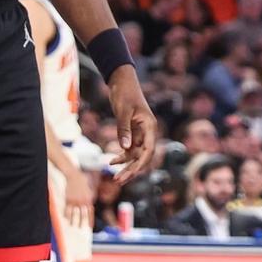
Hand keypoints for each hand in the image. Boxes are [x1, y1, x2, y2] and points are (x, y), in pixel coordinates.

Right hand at [64, 164, 93, 229]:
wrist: (75, 176)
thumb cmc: (83, 184)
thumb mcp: (89, 191)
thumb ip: (90, 200)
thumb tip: (90, 209)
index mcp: (89, 199)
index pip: (90, 213)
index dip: (90, 220)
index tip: (90, 227)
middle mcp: (83, 201)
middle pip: (83, 215)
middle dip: (82, 222)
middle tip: (80, 228)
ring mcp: (76, 201)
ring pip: (74, 213)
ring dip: (73, 220)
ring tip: (72, 225)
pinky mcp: (69, 199)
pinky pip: (67, 209)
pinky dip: (67, 214)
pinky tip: (66, 218)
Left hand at [107, 65, 156, 185]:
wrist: (121, 81)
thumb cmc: (124, 93)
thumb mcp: (123, 111)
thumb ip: (124, 129)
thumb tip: (125, 149)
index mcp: (150, 126)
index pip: (149, 150)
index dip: (140, 164)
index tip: (129, 174)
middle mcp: (148, 132)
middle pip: (143, 156)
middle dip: (132, 169)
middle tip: (118, 180)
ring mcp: (140, 133)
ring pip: (136, 155)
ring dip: (126, 166)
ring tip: (114, 177)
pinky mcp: (133, 132)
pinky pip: (129, 149)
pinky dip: (122, 156)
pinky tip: (111, 161)